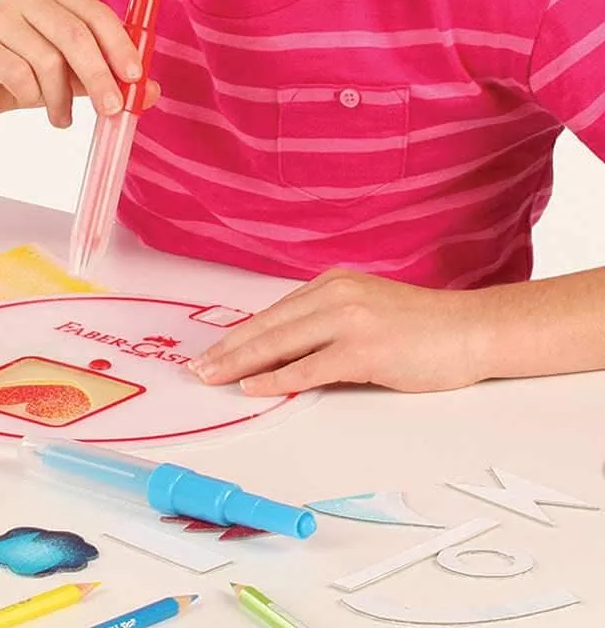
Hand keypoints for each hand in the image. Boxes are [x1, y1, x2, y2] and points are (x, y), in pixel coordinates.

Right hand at [0, 0, 159, 129]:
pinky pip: (18, 74)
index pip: (96, 13)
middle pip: (74, 35)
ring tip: (61, 117)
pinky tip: (29, 102)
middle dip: (99, 76)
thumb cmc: (22, 75)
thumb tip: (150, 91)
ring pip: (47, 60)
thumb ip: (107, 77)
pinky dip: (31, 96)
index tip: (135, 78)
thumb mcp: (70, 75)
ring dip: (60, 98)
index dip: (120, 46)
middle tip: (112, 110)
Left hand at [187, 269, 490, 394]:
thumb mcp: (365, 310)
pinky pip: (309, 368)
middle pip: (269, 326)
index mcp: (332, 283)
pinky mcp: (363, 349)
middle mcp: (334, 295)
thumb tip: (286, 348)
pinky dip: (276, 379)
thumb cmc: (423, 327)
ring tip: (214, 378)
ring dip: (242, 363)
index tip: (213, 350)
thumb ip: (327, 321)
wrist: (472, 329)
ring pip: (281, 344)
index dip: (240, 333)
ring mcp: (348, 320)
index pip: (274, 312)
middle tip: (198, 368)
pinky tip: (253, 387)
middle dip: (229, 348)